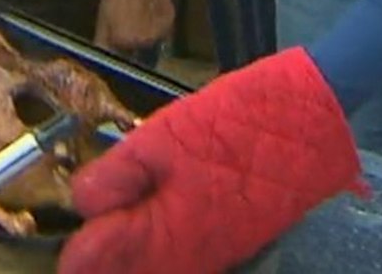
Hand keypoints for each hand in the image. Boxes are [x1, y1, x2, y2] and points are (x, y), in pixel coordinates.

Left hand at [58, 48, 363, 273]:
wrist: (308, 121)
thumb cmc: (235, 123)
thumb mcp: (163, 136)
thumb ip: (119, 174)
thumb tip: (83, 205)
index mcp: (162, 236)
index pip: (95, 263)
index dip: (77, 248)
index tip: (73, 232)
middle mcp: (187, 259)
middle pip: (127, 272)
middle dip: (103, 256)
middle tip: (93, 227)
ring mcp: (212, 256)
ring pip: (155, 268)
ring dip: (131, 253)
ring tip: (120, 223)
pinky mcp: (231, 245)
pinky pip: (184, 259)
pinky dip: (160, 247)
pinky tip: (156, 218)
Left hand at [94, 0, 172, 55]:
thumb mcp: (103, 13)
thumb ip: (103, 39)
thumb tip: (102, 56)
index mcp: (127, 40)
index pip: (119, 57)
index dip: (114, 47)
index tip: (111, 39)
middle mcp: (147, 40)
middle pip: (136, 51)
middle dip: (129, 42)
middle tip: (122, 24)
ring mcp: (162, 30)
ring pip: (149, 40)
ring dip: (142, 34)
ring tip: (134, 14)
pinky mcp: (171, 18)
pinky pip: (160, 29)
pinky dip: (153, 24)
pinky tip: (147, 8)